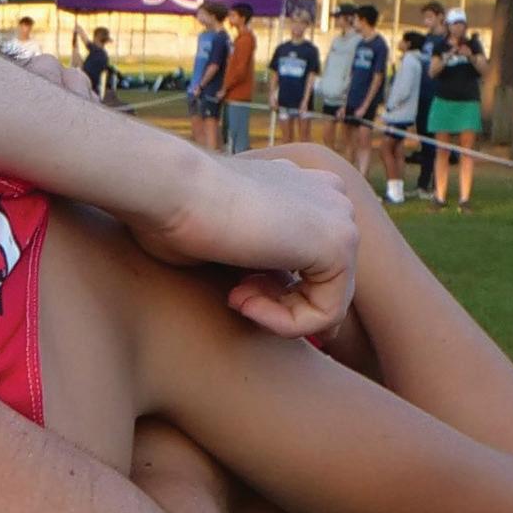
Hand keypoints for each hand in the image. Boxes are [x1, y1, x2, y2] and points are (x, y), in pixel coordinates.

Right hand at [133, 146, 362, 337]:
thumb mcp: (228, 241)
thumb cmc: (177, 214)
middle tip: (233, 296)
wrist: (172, 189)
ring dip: (276, 315)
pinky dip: (283, 323)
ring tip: (235, 298)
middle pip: (323, 284)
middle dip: (276, 303)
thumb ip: (259, 260)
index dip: (270, 291)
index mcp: (306, 189)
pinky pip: (326, 314)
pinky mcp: (338, 247)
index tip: (232, 288)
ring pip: (327, 302)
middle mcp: (331, 198)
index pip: (310, 263)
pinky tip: (242, 301)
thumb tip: (271, 293)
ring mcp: (341, 219)